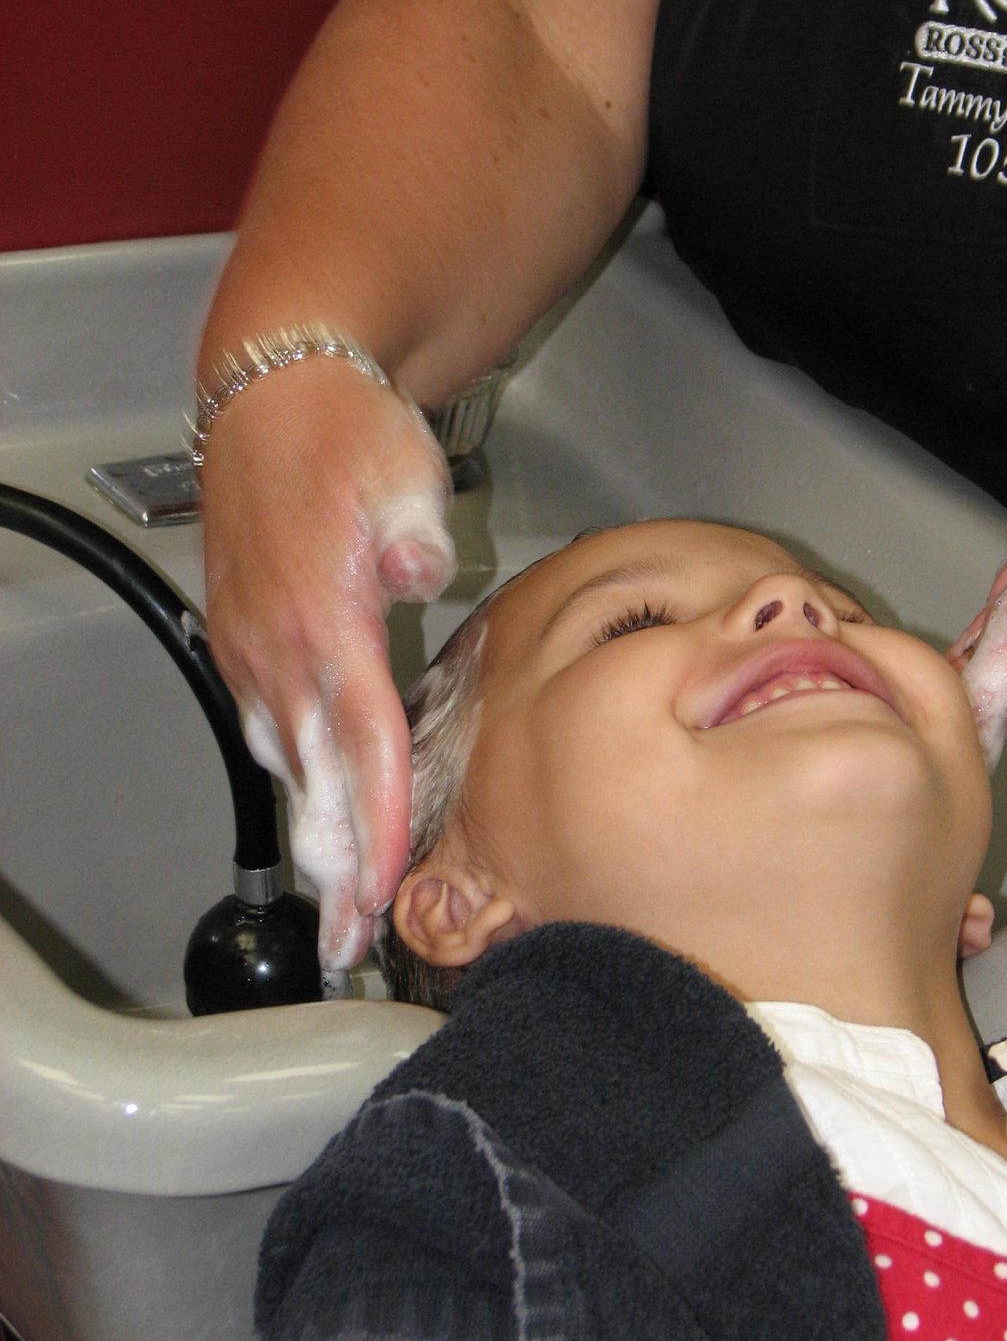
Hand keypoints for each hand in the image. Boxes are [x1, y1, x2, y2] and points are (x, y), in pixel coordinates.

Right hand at [201, 358, 455, 970]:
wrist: (273, 394)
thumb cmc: (343, 433)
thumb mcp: (401, 474)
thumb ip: (417, 539)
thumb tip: (424, 580)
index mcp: (323, 622)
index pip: (359, 746)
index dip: (373, 824)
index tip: (381, 890)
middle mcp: (279, 651)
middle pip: (314, 780)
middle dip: (335, 868)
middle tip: (349, 945)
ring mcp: (256, 649)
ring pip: (289, 763)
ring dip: (315, 834)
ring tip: (335, 904)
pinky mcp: (248, 640)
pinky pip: (274, 728)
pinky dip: (299, 783)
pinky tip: (314, 815)